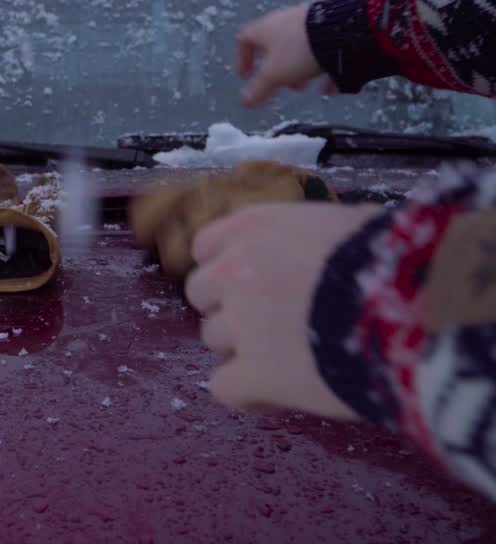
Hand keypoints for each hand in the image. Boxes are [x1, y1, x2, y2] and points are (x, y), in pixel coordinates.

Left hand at [184, 202, 379, 418]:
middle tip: (275, 323)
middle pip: (203, 294)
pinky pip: (224, 388)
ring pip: (214, 341)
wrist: (416, 306)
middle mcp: (232, 270)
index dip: (230, 269)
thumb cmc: (396, 259)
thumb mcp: (347, 225)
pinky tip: (281, 395)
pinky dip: (249, 393)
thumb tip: (314, 255)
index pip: (207, 247)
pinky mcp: (252, 374)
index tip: (257, 284)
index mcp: (253, 227)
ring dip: (244, 350)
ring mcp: (238, 323)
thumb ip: (309, 240)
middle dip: (232, 307)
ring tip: (292, 359)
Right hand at [236, 4, 336, 107]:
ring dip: (299, 69)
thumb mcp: (275, 75)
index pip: (244, 40)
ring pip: (299, 47)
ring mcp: (309, 20)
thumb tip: (245, 102)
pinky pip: (322, 47)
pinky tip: (329, 84)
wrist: (343, 29)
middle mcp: (284, 20)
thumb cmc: (298, 51)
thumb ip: (258, 89)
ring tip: (307, 86)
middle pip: (274, 45)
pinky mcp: (331, 22)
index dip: (242, 60)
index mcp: (264, 28)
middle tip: (283, 86)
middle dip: (277, 69)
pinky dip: (322, 65)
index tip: (246, 77)